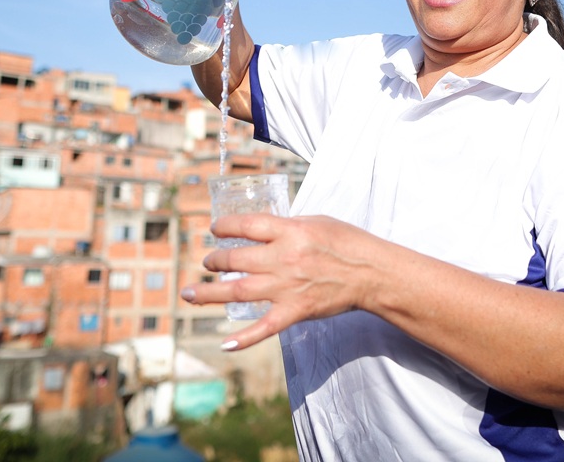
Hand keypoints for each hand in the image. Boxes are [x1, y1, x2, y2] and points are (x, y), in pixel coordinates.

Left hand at [180, 214, 382, 350]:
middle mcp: (283, 258)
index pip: (246, 225)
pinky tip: (225, 343)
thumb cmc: (348, 242)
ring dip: (210, 293)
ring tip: (190, 292)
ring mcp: (287, 287)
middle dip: (214, 260)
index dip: (224, 227)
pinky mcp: (295, 311)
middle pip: (235, 259)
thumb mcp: (316, 221)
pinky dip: (243, 338)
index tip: (214, 229)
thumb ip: (287, 226)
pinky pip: (264, 327)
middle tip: (206, 262)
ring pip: (238, 290)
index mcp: (289, 230)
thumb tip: (263, 228)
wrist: (372, 273)